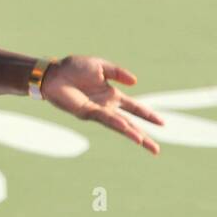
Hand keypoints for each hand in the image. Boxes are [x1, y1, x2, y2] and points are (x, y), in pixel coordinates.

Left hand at [40, 55, 164, 154]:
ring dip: (131, 133)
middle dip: (143, 136)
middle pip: (129, 124)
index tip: (163, 124)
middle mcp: (107, 106)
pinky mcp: (86, 112)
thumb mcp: (101, 66)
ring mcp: (97, 111)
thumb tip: (135, 82)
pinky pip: (104, 117)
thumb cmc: (73, 68)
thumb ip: (118, 72)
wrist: (53, 73)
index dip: (148, 115)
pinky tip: (125, 127)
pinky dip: (115, 122)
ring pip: (118, 125)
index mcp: (112, 95)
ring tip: (143, 143)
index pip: (135, 108)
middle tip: (156, 150)